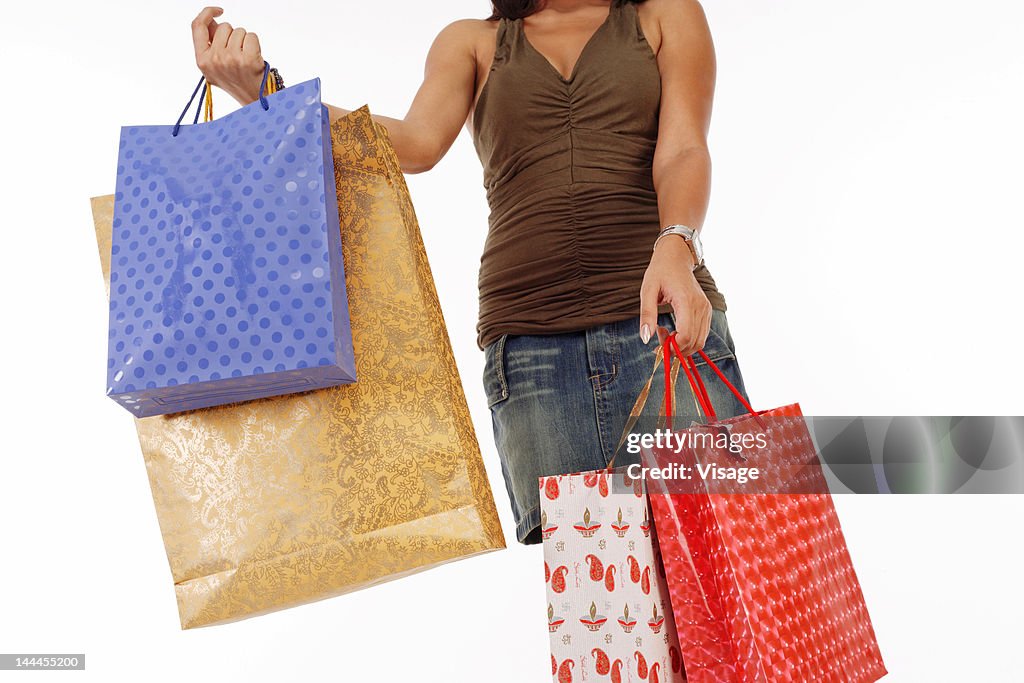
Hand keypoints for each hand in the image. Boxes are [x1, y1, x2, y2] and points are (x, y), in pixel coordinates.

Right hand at [191, 6, 265, 106]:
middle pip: (225, 27)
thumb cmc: (236, 80)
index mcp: (202, 60)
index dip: (207, 13)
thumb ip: (212, 42)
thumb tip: (212, 19)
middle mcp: (214, 60)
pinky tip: (254, 58)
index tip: (219, 11)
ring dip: (245, 40)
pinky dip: (255, 44)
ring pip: (239, 31)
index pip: (197, 26)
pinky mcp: (247, 60)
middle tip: (238, 53)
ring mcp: (231, 59)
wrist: (253, 100)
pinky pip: (251, 36)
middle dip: (233, 34)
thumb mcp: (216, 64)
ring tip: (246, 58)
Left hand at [639, 235, 711, 356]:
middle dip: (676, 349)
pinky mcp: (706, 311)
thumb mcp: (647, 291)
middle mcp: (700, 307)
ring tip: (665, 333)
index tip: (657, 343)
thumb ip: (647, 315)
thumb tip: (645, 338)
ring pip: (700, 342)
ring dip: (682, 346)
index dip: (673, 347)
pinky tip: (674, 331)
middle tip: (658, 338)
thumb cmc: (660, 272)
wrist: (676, 257)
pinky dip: (688, 340)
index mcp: (686, 301)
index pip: (686, 335)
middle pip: (694, 342)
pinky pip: (701, 335)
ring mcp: (706, 309)